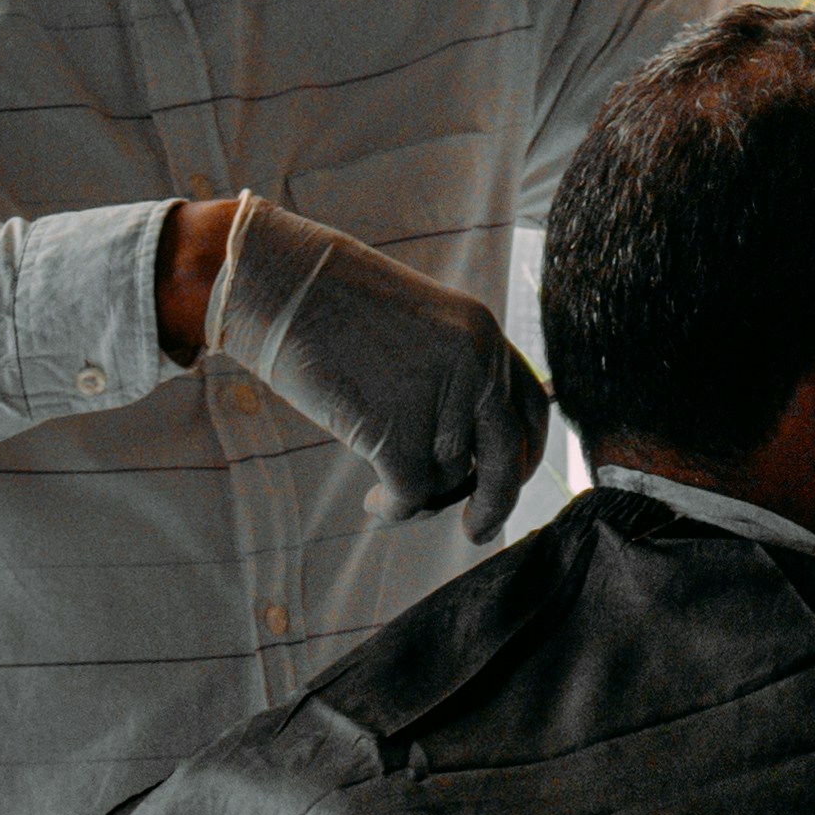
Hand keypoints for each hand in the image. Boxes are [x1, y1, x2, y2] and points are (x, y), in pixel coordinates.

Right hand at [201, 202, 550, 540]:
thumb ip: (448, 373)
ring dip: (421, 498)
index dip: (526, 453)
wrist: (281, 283)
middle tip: (477, 530)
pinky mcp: (396, 431)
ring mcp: (438, 398)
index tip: (509, 479)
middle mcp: (474, 366)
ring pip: (449, 479)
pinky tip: (374, 504)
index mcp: (483, 334)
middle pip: (508, 457)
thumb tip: (455, 448)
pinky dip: (396, 510)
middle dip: (497, 502)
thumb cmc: (332, 302)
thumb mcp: (414, 326)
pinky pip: (412, 494)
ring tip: (385, 495)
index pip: (533, 408)